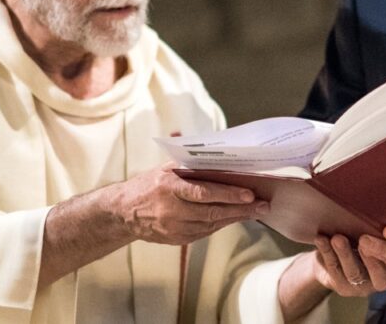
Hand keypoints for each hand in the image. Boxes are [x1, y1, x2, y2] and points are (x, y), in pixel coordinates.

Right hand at [113, 163, 267, 244]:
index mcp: (168, 187)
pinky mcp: (177, 239)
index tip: (249, 193)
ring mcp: (174, 228)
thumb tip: (210, 146)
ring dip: (236, 218)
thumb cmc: (150, 183)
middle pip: (212, 211)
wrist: (123, 213)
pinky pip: (205, 232)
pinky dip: (221, 224)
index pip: (203, 192)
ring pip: (211, 224)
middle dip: (240, 209)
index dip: (227, 194)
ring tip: (256, 211)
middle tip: (263, 205)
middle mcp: (171, 210)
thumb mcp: (165, 167)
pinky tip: (236, 217)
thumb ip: (188, 159)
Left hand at [312, 234, 385, 295]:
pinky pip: (334, 270)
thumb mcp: (376, 236)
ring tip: (338, 238)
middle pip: (377, 273)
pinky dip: (327, 252)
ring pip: (353, 272)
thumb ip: (381, 232)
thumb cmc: (362, 238)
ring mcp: (360, 287)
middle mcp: (380, 281)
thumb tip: (385, 210)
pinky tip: (321, 239)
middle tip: (363, 240)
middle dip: (369, 256)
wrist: (337, 256)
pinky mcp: (342, 287)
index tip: (384, 236)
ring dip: (344, 253)